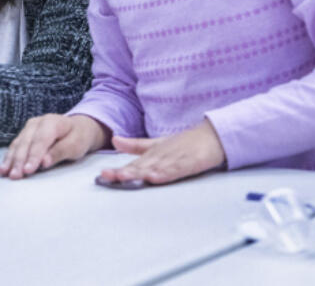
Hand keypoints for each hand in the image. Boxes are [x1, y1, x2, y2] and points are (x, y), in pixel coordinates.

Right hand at [0, 113, 107, 178]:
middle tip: (15, 176)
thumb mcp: (76, 145)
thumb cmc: (78, 138)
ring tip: (4, 173)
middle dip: (19, 160)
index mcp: (52, 122)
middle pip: (26, 142)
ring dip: (11, 159)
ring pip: (17, 144)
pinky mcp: (24, 134)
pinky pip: (15, 146)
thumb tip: (44, 162)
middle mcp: (37, 122)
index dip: (33, 156)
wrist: (78, 128)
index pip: (40, 140)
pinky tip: (3, 168)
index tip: (28, 171)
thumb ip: (60, 152)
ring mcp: (29, 128)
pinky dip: (9, 157)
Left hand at [98, 119, 226, 185]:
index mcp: (152, 154)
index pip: (133, 165)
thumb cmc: (184, 144)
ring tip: (124, 177)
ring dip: (140, 173)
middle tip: (107, 176)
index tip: (103, 175)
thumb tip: (114, 140)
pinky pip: (176, 169)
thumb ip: (135, 145)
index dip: (118, 170)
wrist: (212, 136)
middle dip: (124, 172)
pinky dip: (165, 173)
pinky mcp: (189, 162)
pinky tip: (155, 177)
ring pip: (154, 167)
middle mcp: (160, 156)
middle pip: (140, 166)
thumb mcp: (157, 144)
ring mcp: (174, 159)